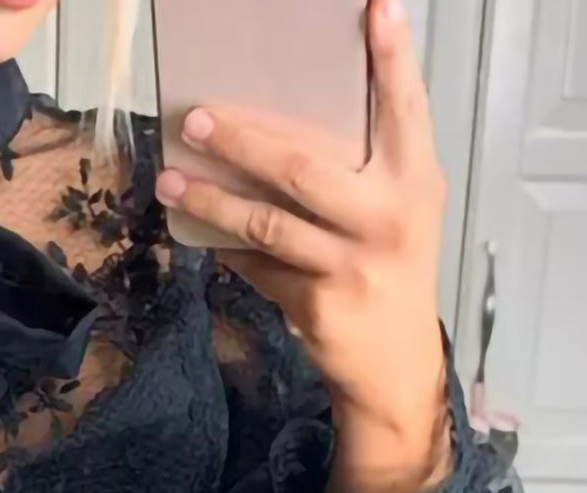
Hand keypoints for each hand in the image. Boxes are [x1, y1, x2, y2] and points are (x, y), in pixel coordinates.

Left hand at [155, 0, 448, 491]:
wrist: (395, 364)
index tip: (376, 7)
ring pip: (266, 224)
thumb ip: (368, 165)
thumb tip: (285, 119)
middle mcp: (387, 219)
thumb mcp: (402, 209)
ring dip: (212, 200)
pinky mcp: (316, 305)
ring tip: (170, 180)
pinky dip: (227, 250)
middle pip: (304, 168)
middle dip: (244, 141)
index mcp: (415, 182)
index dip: (392, 58)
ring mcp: (350, 266)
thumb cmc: (392, 268)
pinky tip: (200, 233)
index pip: (407, 108)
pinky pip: (257, 268)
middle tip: (197, 118)